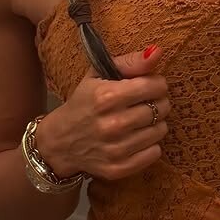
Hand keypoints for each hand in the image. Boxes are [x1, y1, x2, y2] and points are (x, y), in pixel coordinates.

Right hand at [36, 45, 169, 180]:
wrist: (59, 142)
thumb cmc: (83, 103)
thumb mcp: (98, 76)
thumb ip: (130, 62)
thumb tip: (157, 52)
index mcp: (106, 97)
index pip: (154, 86)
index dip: (157, 83)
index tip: (149, 86)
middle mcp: (112, 124)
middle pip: (160, 108)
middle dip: (158, 102)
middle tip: (145, 103)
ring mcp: (116, 149)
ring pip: (160, 130)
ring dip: (155, 124)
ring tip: (139, 121)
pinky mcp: (118, 168)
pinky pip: (154, 153)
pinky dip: (150, 145)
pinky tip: (136, 139)